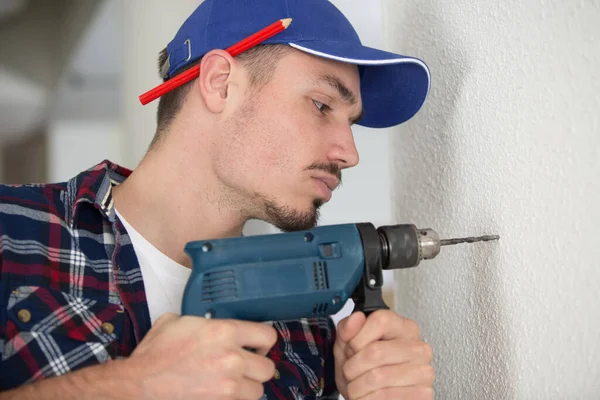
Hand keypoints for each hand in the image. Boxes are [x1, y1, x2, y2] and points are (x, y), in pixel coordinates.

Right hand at [123, 313, 277, 399]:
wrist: (137, 386)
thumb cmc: (154, 355)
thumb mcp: (176, 322)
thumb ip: (202, 321)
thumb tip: (210, 323)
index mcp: (224, 332)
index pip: (268, 335)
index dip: (263, 340)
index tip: (257, 344)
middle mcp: (232, 359)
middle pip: (268, 367)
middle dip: (257, 366)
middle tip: (246, 365)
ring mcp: (228, 386)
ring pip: (258, 391)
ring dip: (248, 387)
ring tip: (233, 383)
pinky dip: (234, 399)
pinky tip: (222, 393)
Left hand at [333, 310, 433, 399]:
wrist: (371, 396)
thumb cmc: (363, 368)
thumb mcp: (348, 345)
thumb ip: (348, 328)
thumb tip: (356, 317)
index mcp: (404, 328)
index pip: (381, 320)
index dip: (357, 337)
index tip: (351, 349)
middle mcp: (419, 347)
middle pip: (375, 351)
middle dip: (352, 366)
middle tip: (349, 372)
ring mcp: (423, 372)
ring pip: (377, 376)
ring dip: (356, 386)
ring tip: (356, 386)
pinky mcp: (423, 394)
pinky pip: (385, 396)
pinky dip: (366, 399)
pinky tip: (367, 396)